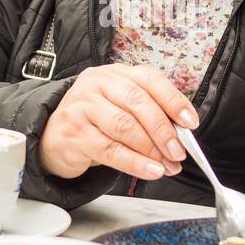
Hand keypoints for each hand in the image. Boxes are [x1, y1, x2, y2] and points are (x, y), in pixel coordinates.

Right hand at [38, 64, 198, 180]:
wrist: (54, 136)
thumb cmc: (95, 122)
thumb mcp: (121, 109)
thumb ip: (148, 116)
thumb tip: (181, 136)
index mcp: (116, 74)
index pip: (150, 80)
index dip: (173, 101)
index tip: (190, 122)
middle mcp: (98, 84)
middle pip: (138, 103)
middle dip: (163, 130)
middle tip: (179, 151)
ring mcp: (83, 107)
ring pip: (125, 127)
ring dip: (151, 149)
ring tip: (167, 165)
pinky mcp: (74, 133)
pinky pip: (110, 150)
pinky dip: (134, 162)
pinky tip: (150, 170)